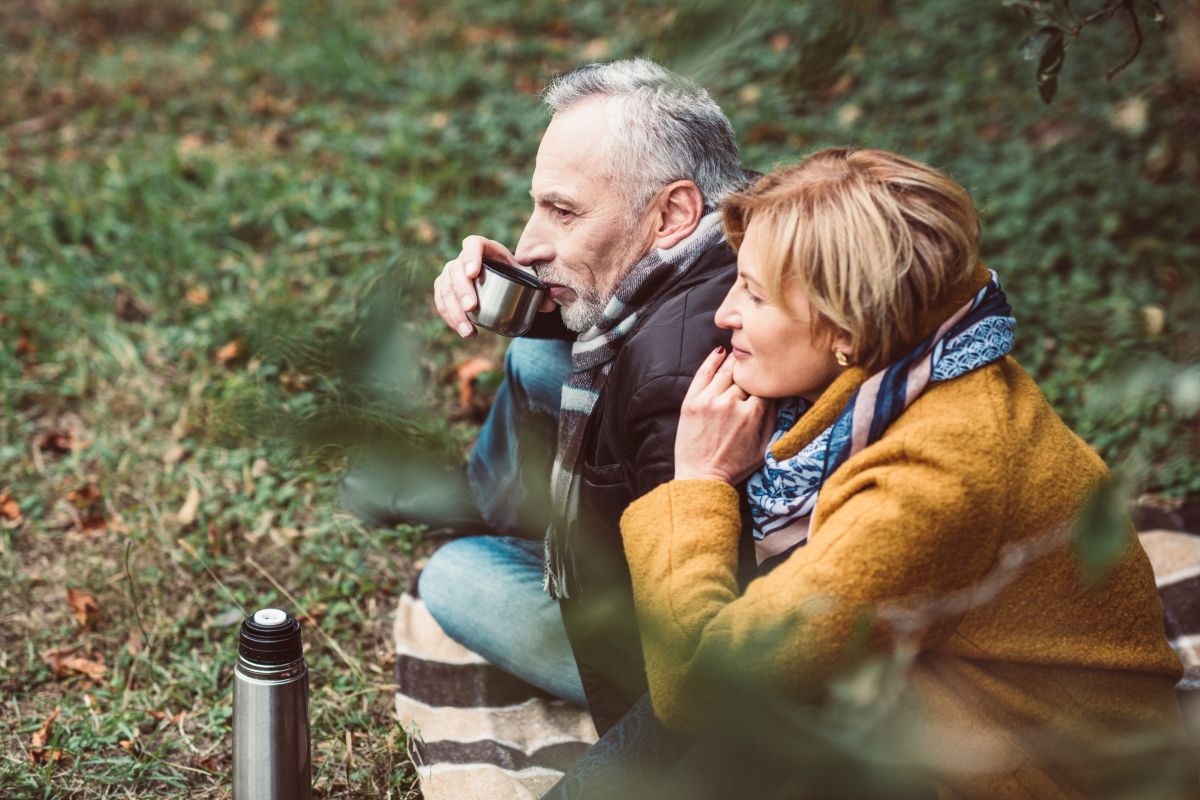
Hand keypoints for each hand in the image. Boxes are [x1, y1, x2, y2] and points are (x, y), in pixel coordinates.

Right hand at [433, 236, 555, 337]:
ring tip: (468, 330)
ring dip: (454, 310)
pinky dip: (449, 317)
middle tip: (471, 308)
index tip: (473, 273)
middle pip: (456, 269)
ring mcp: (452, 274)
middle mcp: (464, 259)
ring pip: (445, 288)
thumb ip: (542, 287)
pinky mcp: (446, 289)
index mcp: (486, 249)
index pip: (473, 244)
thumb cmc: (517, 278)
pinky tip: (462, 330)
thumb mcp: (530, 278)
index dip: (470, 256)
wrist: (504, 285)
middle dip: (461, 289)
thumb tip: (551, 301)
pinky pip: (441, 301)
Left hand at [675, 348, 776, 484]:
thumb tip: (779, 395)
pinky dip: (712, 360)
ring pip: (726, 371)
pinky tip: (720, 352)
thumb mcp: (764, 447)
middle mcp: (730, 403)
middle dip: (752, 372)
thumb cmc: (735, 465)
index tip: (770, 379)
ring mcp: (708, 401)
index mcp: (752, 414)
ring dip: (735, 363)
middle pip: (746, 376)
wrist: (701, 478)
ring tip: (741, 357)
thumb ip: (773, 419)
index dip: (768, 382)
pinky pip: (703, 373)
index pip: (765, 386)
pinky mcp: (691, 402)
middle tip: (756, 365)